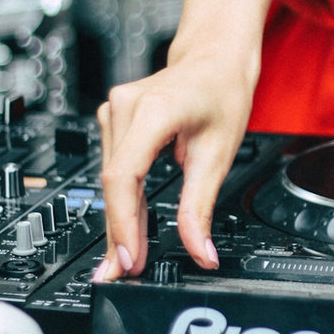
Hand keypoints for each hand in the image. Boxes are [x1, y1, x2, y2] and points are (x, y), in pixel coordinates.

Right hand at [95, 50, 257, 280]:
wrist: (215, 59)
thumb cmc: (222, 93)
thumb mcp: (218, 154)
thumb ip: (201, 207)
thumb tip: (200, 251)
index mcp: (153, 110)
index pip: (124, 177)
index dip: (122, 224)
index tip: (129, 259)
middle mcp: (125, 107)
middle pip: (114, 183)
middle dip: (119, 233)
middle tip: (120, 274)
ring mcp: (115, 110)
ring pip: (112, 179)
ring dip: (120, 218)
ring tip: (129, 258)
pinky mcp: (115, 118)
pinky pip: (115, 167)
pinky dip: (123, 199)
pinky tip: (127, 227)